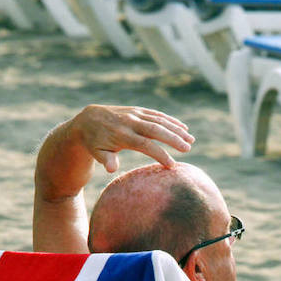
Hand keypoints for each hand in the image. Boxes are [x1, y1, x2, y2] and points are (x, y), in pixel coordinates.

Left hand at [35, 105, 193, 198]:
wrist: (88, 119)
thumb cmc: (94, 142)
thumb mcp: (96, 152)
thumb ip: (106, 159)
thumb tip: (112, 169)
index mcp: (121, 135)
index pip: (144, 145)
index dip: (159, 154)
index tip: (172, 165)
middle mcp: (130, 122)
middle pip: (155, 130)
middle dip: (173, 139)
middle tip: (188, 149)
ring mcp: (135, 114)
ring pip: (159, 120)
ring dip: (176, 129)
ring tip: (191, 140)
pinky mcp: (138, 110)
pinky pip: (157, 114)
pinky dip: (171, 120)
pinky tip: (183, 128)